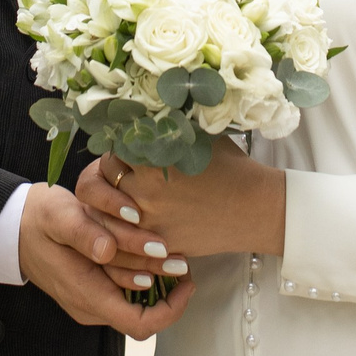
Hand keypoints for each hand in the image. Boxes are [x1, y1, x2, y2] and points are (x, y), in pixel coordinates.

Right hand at [16, 183, 192, 338]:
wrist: (13, 229)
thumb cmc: (38, 219)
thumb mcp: (58, 215)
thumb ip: (83, 233)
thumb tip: (107, 251)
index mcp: (85, 295)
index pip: (139, 324)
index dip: (171, 309)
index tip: (186, 279)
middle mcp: (91, 307)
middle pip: (144, 313)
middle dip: (169, 289)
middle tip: (184, 258)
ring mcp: (91, 302)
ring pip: (137, 303)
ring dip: (158, 280)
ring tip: (172, 252)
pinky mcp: (93, 291)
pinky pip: (126, 293)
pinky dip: (143, 275)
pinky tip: (150, 252)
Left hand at [76, 143, 285, 261]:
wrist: (256, 209)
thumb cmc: (232, 168)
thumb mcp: (199, 137)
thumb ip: (167, 128)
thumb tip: (143, 111)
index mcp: (153, 158)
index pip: (111, 148)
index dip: (114, 146)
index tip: (123, 146)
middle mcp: (145, 190)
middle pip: (100, 178)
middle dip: (108, 174)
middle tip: (121, 170)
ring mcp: (149, 220)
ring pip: (105, 212)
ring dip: (108, 203)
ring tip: (123, 195)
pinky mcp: (158, 244)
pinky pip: (124, 238)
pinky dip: (122, 229)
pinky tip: (131, 220)